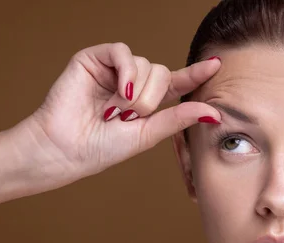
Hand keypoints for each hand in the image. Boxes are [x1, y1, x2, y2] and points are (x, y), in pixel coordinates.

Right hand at [20, 42, 221, 186]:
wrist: (66, 149)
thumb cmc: (102, 148)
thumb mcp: (148, 135)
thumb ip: (179, 119)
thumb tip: (214, 112)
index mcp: (147, 101)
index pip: (177, 83)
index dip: (196, 74)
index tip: (217, 65)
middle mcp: (132, 82)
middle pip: (163, 74)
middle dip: (152, 100)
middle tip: (130, 118)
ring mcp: (114, 70)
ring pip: (146, 64)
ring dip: (136, 93)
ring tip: (115, 111)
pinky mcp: (94, 59)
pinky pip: (123, 51)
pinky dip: (127, 70)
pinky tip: (120, 90)